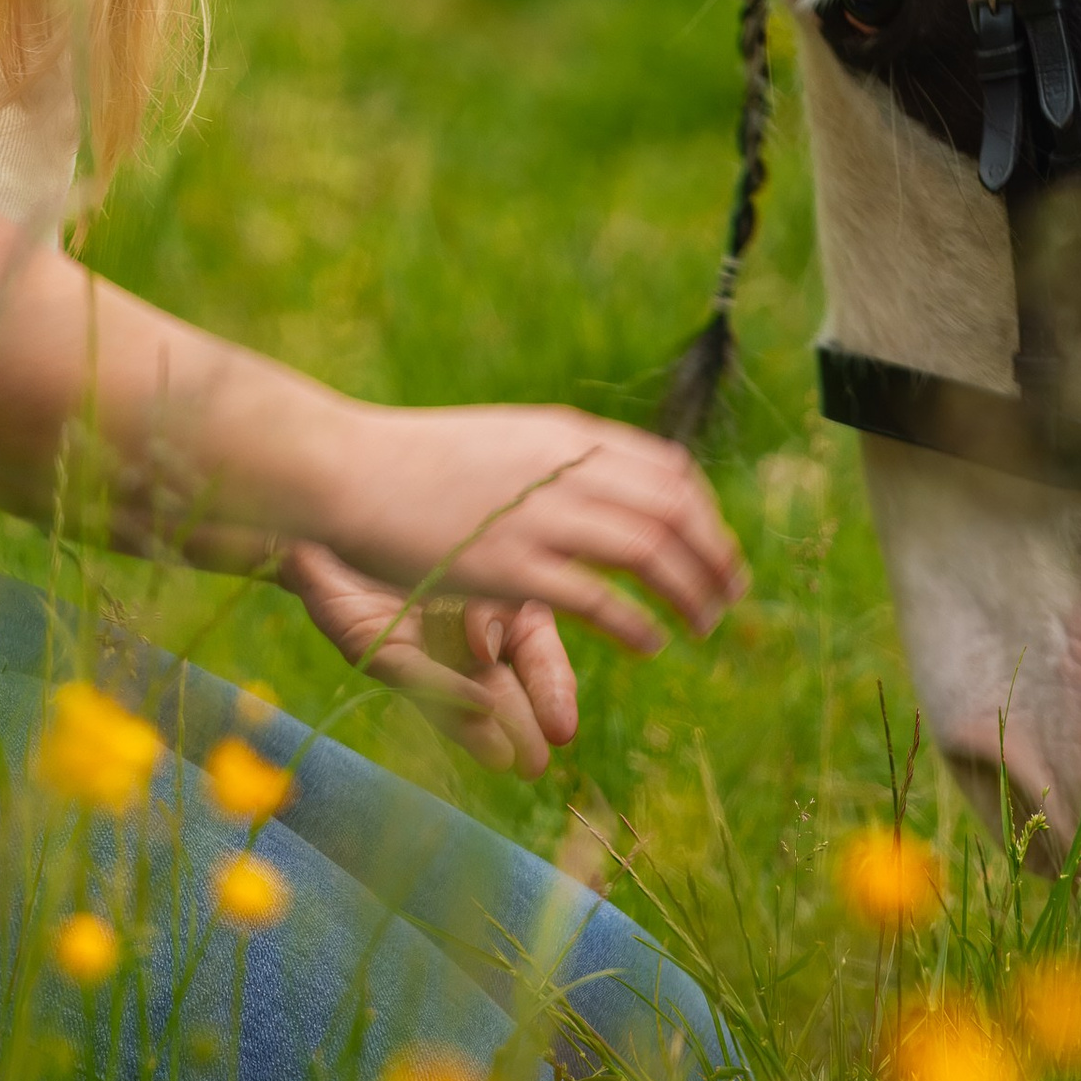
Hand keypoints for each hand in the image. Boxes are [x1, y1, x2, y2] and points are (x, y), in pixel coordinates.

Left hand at [284, 539, 577, 776]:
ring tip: (508, 760)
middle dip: (520, 724)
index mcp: (499, 605)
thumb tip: (493, 643)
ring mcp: (417, 644)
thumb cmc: (426, 521)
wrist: (344, 499)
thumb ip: (497, 601)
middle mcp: (457, 636)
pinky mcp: (375, 644)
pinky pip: (412, 669)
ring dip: (483, 727)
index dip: (552, 691)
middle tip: (537, 764)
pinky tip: (473, 708)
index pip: (537, 654)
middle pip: (500, 685)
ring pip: (456, 692)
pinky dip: (443, 688)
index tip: (564, 730)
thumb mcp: (487, 553)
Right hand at [310, 404, 746, 658]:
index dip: (705, 514)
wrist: (348, 468)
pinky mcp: (511, 565)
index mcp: (565, 436)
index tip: (717, 549)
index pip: (669, 469)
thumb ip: (557, 460)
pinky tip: (650, 644)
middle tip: (732, 596)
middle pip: (674, 510)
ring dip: (691, 591)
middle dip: (715, 556)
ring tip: (705, 626)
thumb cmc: (417, 461)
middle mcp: (565, 468)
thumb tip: (608, 477)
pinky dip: (637, 623)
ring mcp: (539, 515)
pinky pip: (598, 597)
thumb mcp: (505, 443)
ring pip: (650, 551)